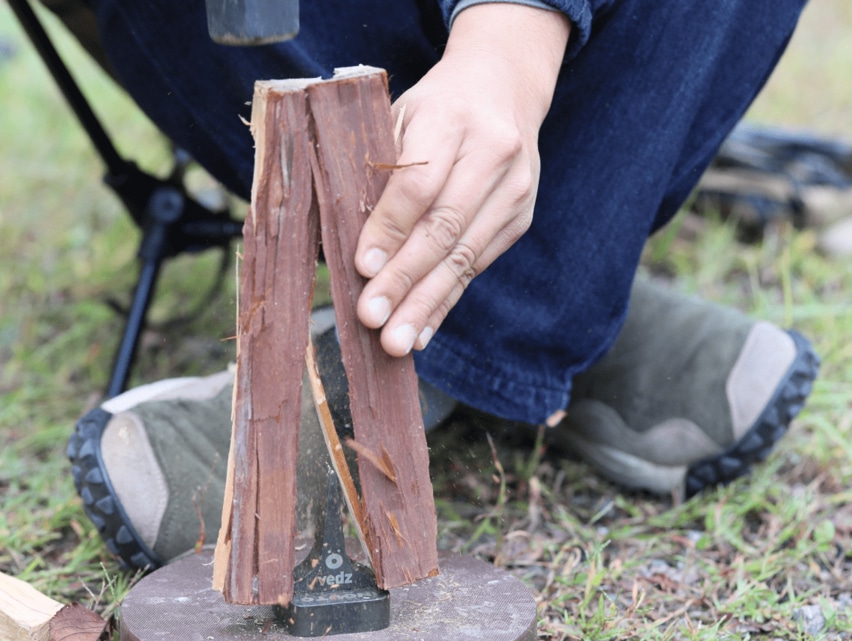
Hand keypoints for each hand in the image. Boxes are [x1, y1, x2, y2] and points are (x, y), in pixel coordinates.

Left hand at [355, 4, 570, 356]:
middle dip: (405, 279)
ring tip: (396, 340)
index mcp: (452, 118)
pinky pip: (476, 268)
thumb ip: (372, 168)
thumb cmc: (431, 109)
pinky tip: (421, 331)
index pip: (419, 184)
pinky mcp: (519, 218)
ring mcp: (515, 189)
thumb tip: (331, 239)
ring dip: (426, 303)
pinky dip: (446, 302)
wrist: (503, 88)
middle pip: (444, 227)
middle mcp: (493, 153)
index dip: (390, 229)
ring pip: (464, 255)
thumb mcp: (397, 118)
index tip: (362, 268)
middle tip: (373, 319)